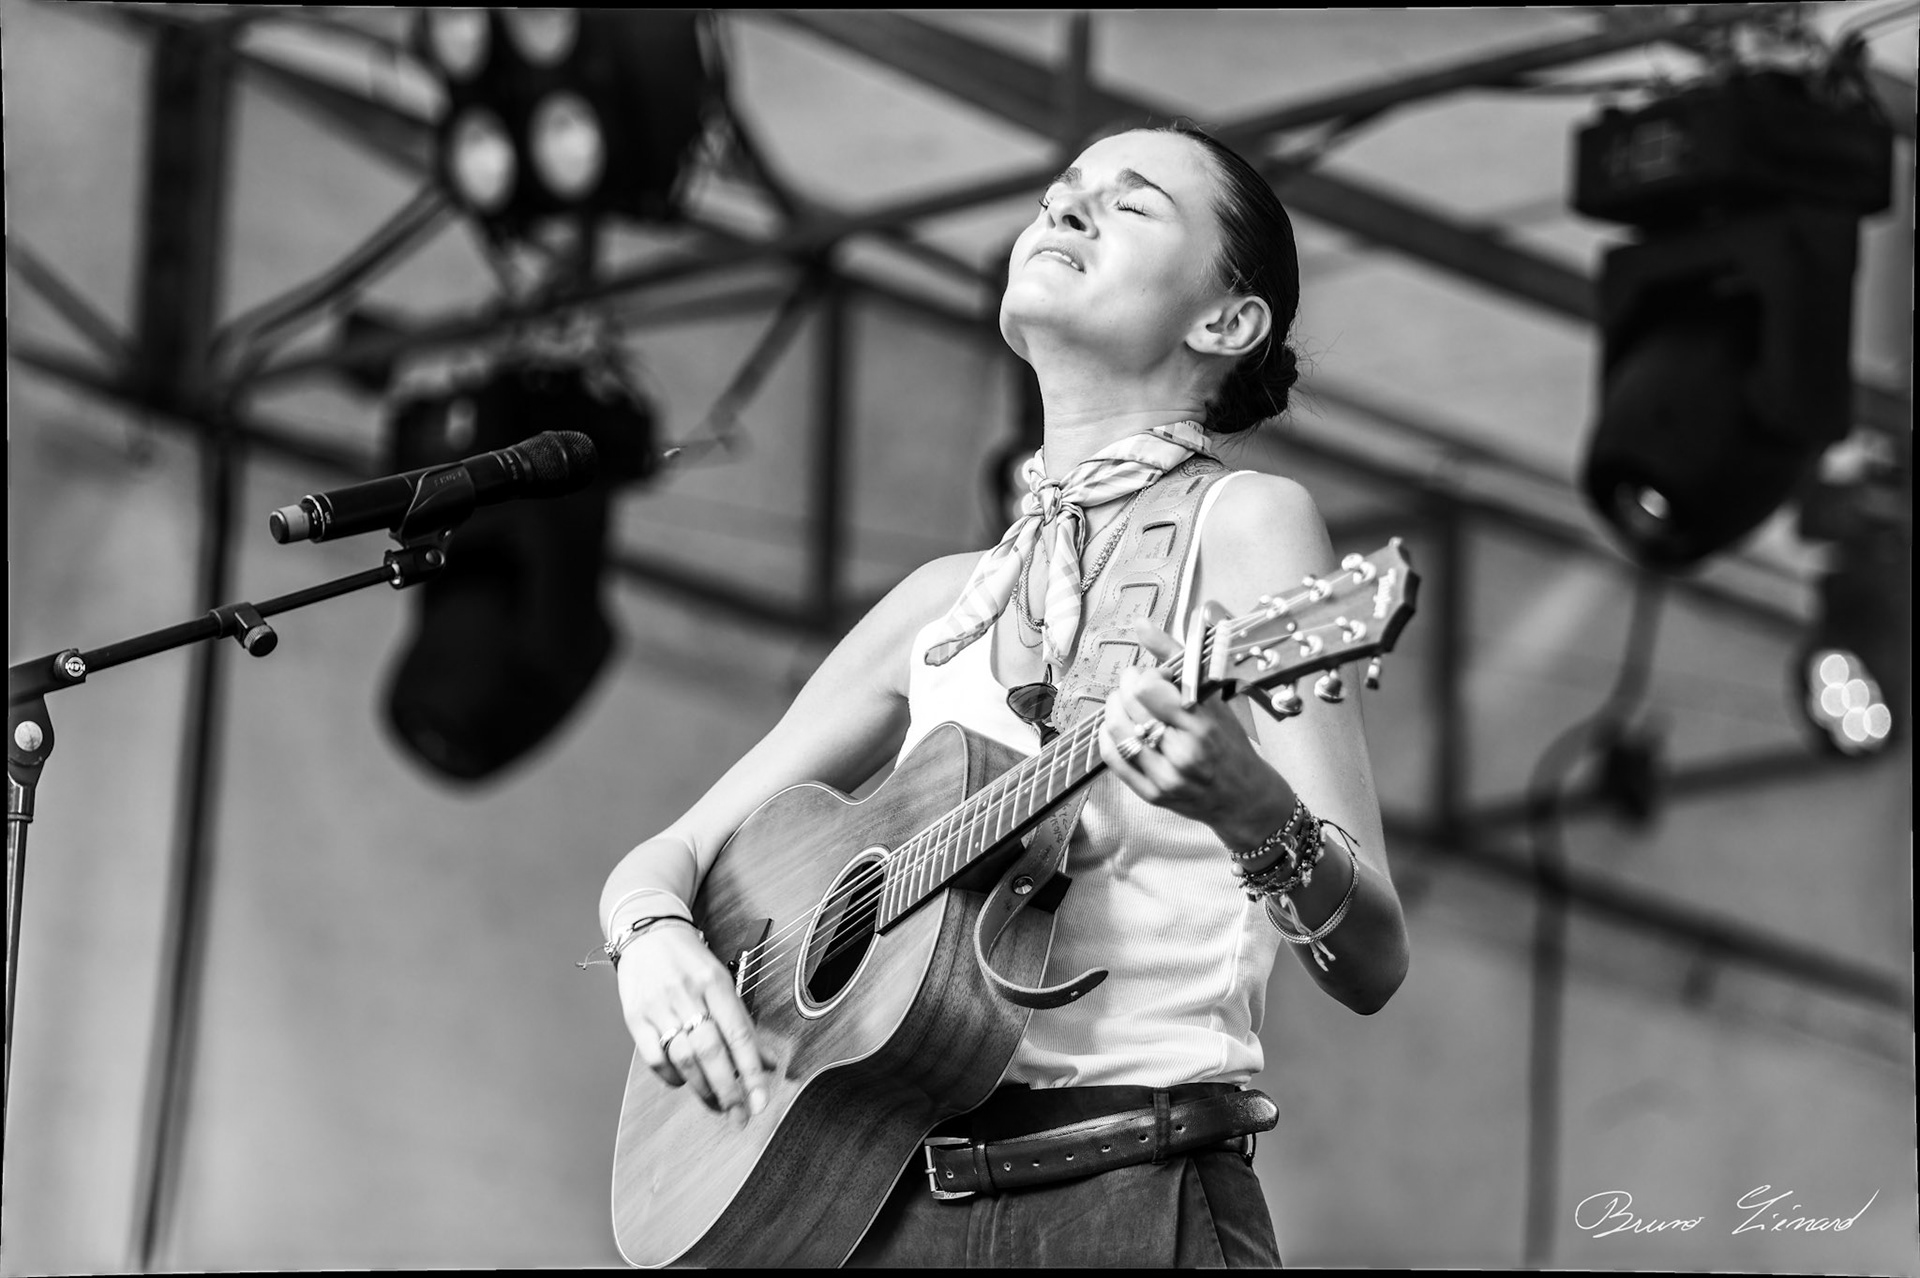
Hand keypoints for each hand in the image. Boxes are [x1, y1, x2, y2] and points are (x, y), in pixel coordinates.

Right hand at [615, 920, 774, 1127]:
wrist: (647, 932)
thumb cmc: (691, 961)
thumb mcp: (723, 981)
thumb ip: (743, 1023)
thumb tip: (768, 1062)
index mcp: (714, 982)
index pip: (739, 1033)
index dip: (751, 1071)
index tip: (760, 1101)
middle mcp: (687, 994)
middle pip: (711, 1051)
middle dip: (728, 1090)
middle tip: (740, 1116)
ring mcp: (658, 1006)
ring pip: (683, 1059)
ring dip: (703, 1089)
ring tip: (718, 1105)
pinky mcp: (635, 1018)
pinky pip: (655, 1058)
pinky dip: (672, 1077)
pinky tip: (685, 1082)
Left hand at [1097, 622, 1293, 846]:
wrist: (1241, 796)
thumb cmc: (1228, 741)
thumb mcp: (1211, 695)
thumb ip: (1174, 656)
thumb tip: (1140, 623)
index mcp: (1203, 725)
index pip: (1148, 688)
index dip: (1143, 675)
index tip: (1152, 674)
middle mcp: (1184, 753)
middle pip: (1129, 705)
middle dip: (1125, 687)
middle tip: (1135, 685)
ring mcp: (1166, 777)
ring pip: (1116, 730)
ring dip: (1114, 708)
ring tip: (1125, 703)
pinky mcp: (1151, 794)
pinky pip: (1113, 758)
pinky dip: (1109, 735)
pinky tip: (1119, 726)